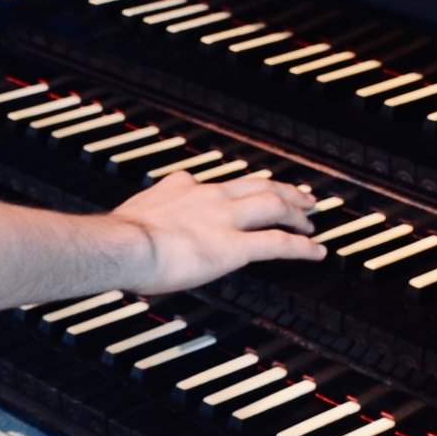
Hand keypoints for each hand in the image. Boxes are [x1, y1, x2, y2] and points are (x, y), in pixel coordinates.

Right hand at [107, 172, 322, 294]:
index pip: (216, 183)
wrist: (123, 245)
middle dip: (282, 190)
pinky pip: (279, 244)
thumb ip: (144, 215)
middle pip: (257, 186)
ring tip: (311, 218)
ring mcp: (225, 220)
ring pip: (274, 206)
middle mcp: (210, 198)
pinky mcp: (235, 247)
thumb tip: (132, 225)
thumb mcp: (133, 213)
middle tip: (300, 196)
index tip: (243, 191)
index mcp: (182, 189)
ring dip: (297, 211)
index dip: (236, 188)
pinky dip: (303, 246)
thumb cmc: (119, 238)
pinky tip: (317, 251)